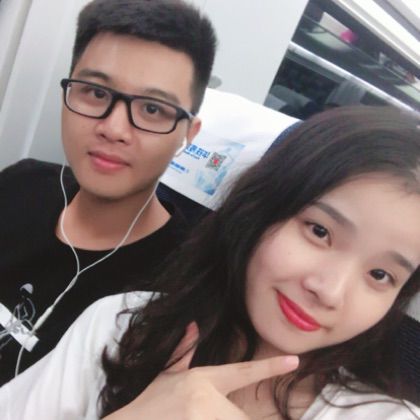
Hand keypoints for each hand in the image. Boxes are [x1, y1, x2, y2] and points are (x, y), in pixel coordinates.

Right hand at [103, 322, 298, 418]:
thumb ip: (183, 352)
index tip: (294, 360)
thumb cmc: (149, 405)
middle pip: (243, 418)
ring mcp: (201, 417)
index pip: (243, 371)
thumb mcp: (165, 376)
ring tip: (194, 416)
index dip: (270, 367)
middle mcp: (205, 397)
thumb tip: (192, 325)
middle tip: (207, 414)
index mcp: (202, 379)